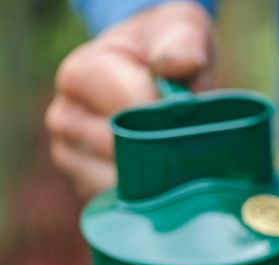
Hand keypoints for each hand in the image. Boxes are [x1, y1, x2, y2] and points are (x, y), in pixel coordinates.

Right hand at [46, 1, 213, 196]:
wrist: (152, 69)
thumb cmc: (168, 50)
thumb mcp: (181, 31)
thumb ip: (183, 45)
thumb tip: (176, 68)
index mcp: (81, 75)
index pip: (129, 115)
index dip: (168, 125)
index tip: (194, 124)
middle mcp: (65, 117)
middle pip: (123, 155)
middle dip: (164, 154)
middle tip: (196, 148)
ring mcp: (70, 155)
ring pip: (118, 185)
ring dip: (156, 180)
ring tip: (179, 159)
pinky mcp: (84, 184)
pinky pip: (117, 203)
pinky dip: (145, 199)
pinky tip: (164, 182)